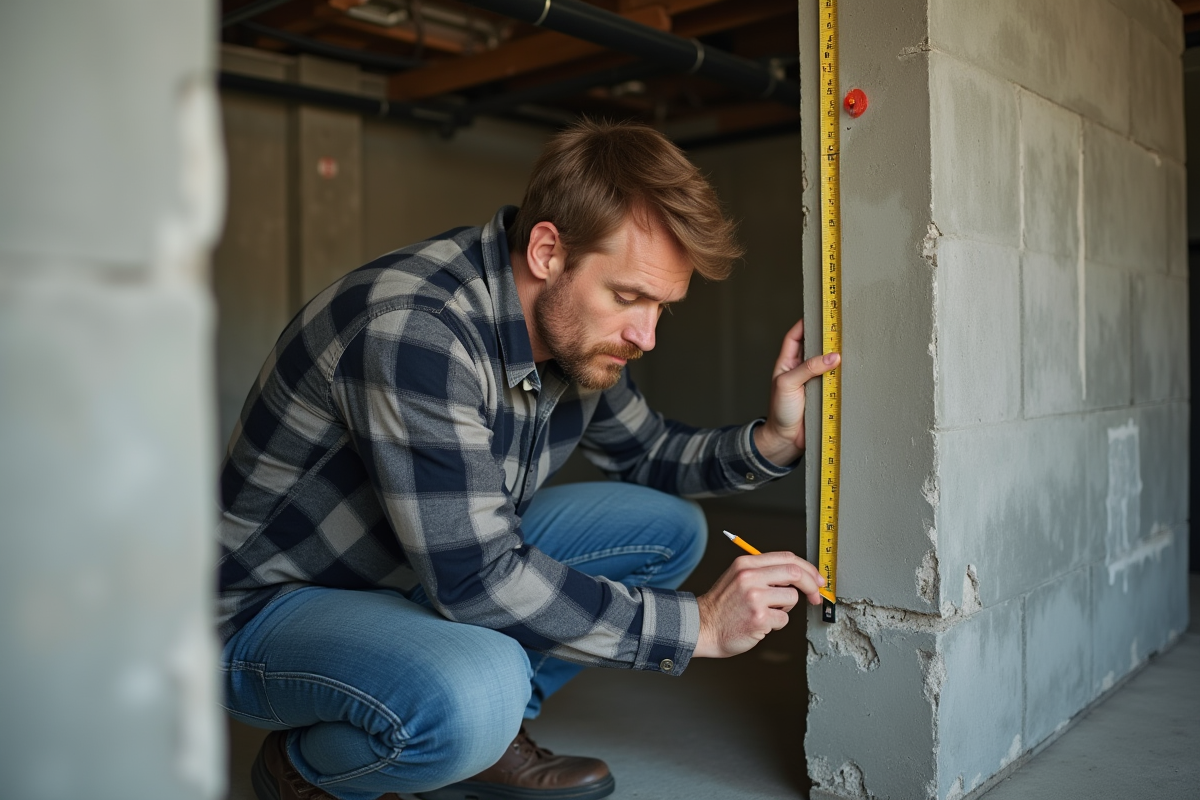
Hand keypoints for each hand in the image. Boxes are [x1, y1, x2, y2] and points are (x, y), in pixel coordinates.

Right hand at [693, 551, 825, 657]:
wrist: (703, 627)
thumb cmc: (723, 606)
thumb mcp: (738, 577)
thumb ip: (764, 571)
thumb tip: (798, 575)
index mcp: (746, 564)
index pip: (787, 558)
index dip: (808, 568)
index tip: (816, 579)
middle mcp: (750, 577)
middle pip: (795, 573)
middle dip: (811, 585)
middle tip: (815, 596)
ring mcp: (755, 597)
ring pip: (792, 598)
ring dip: (784, 609)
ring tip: (766, 612)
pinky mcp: (759, 618)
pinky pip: (784, 619)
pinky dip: (776, 624)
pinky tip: (760, 623)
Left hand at [753, 319, 839, 465]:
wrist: (786, 440)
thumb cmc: (780, 411)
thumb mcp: (789, 384)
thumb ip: (809, 368)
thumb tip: (834, 356)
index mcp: (787, 363)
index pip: (795, 336)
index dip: (805, 323)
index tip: (820, 314)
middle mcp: (801, 370)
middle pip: (815, 347)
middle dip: (827, 337)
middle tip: (842, 326)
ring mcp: (814, 381)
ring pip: (828, 363)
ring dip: (838, 356)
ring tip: (852, 344)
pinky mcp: (826, 394)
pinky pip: (837, 381)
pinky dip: (844, 375)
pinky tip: (854, 369)